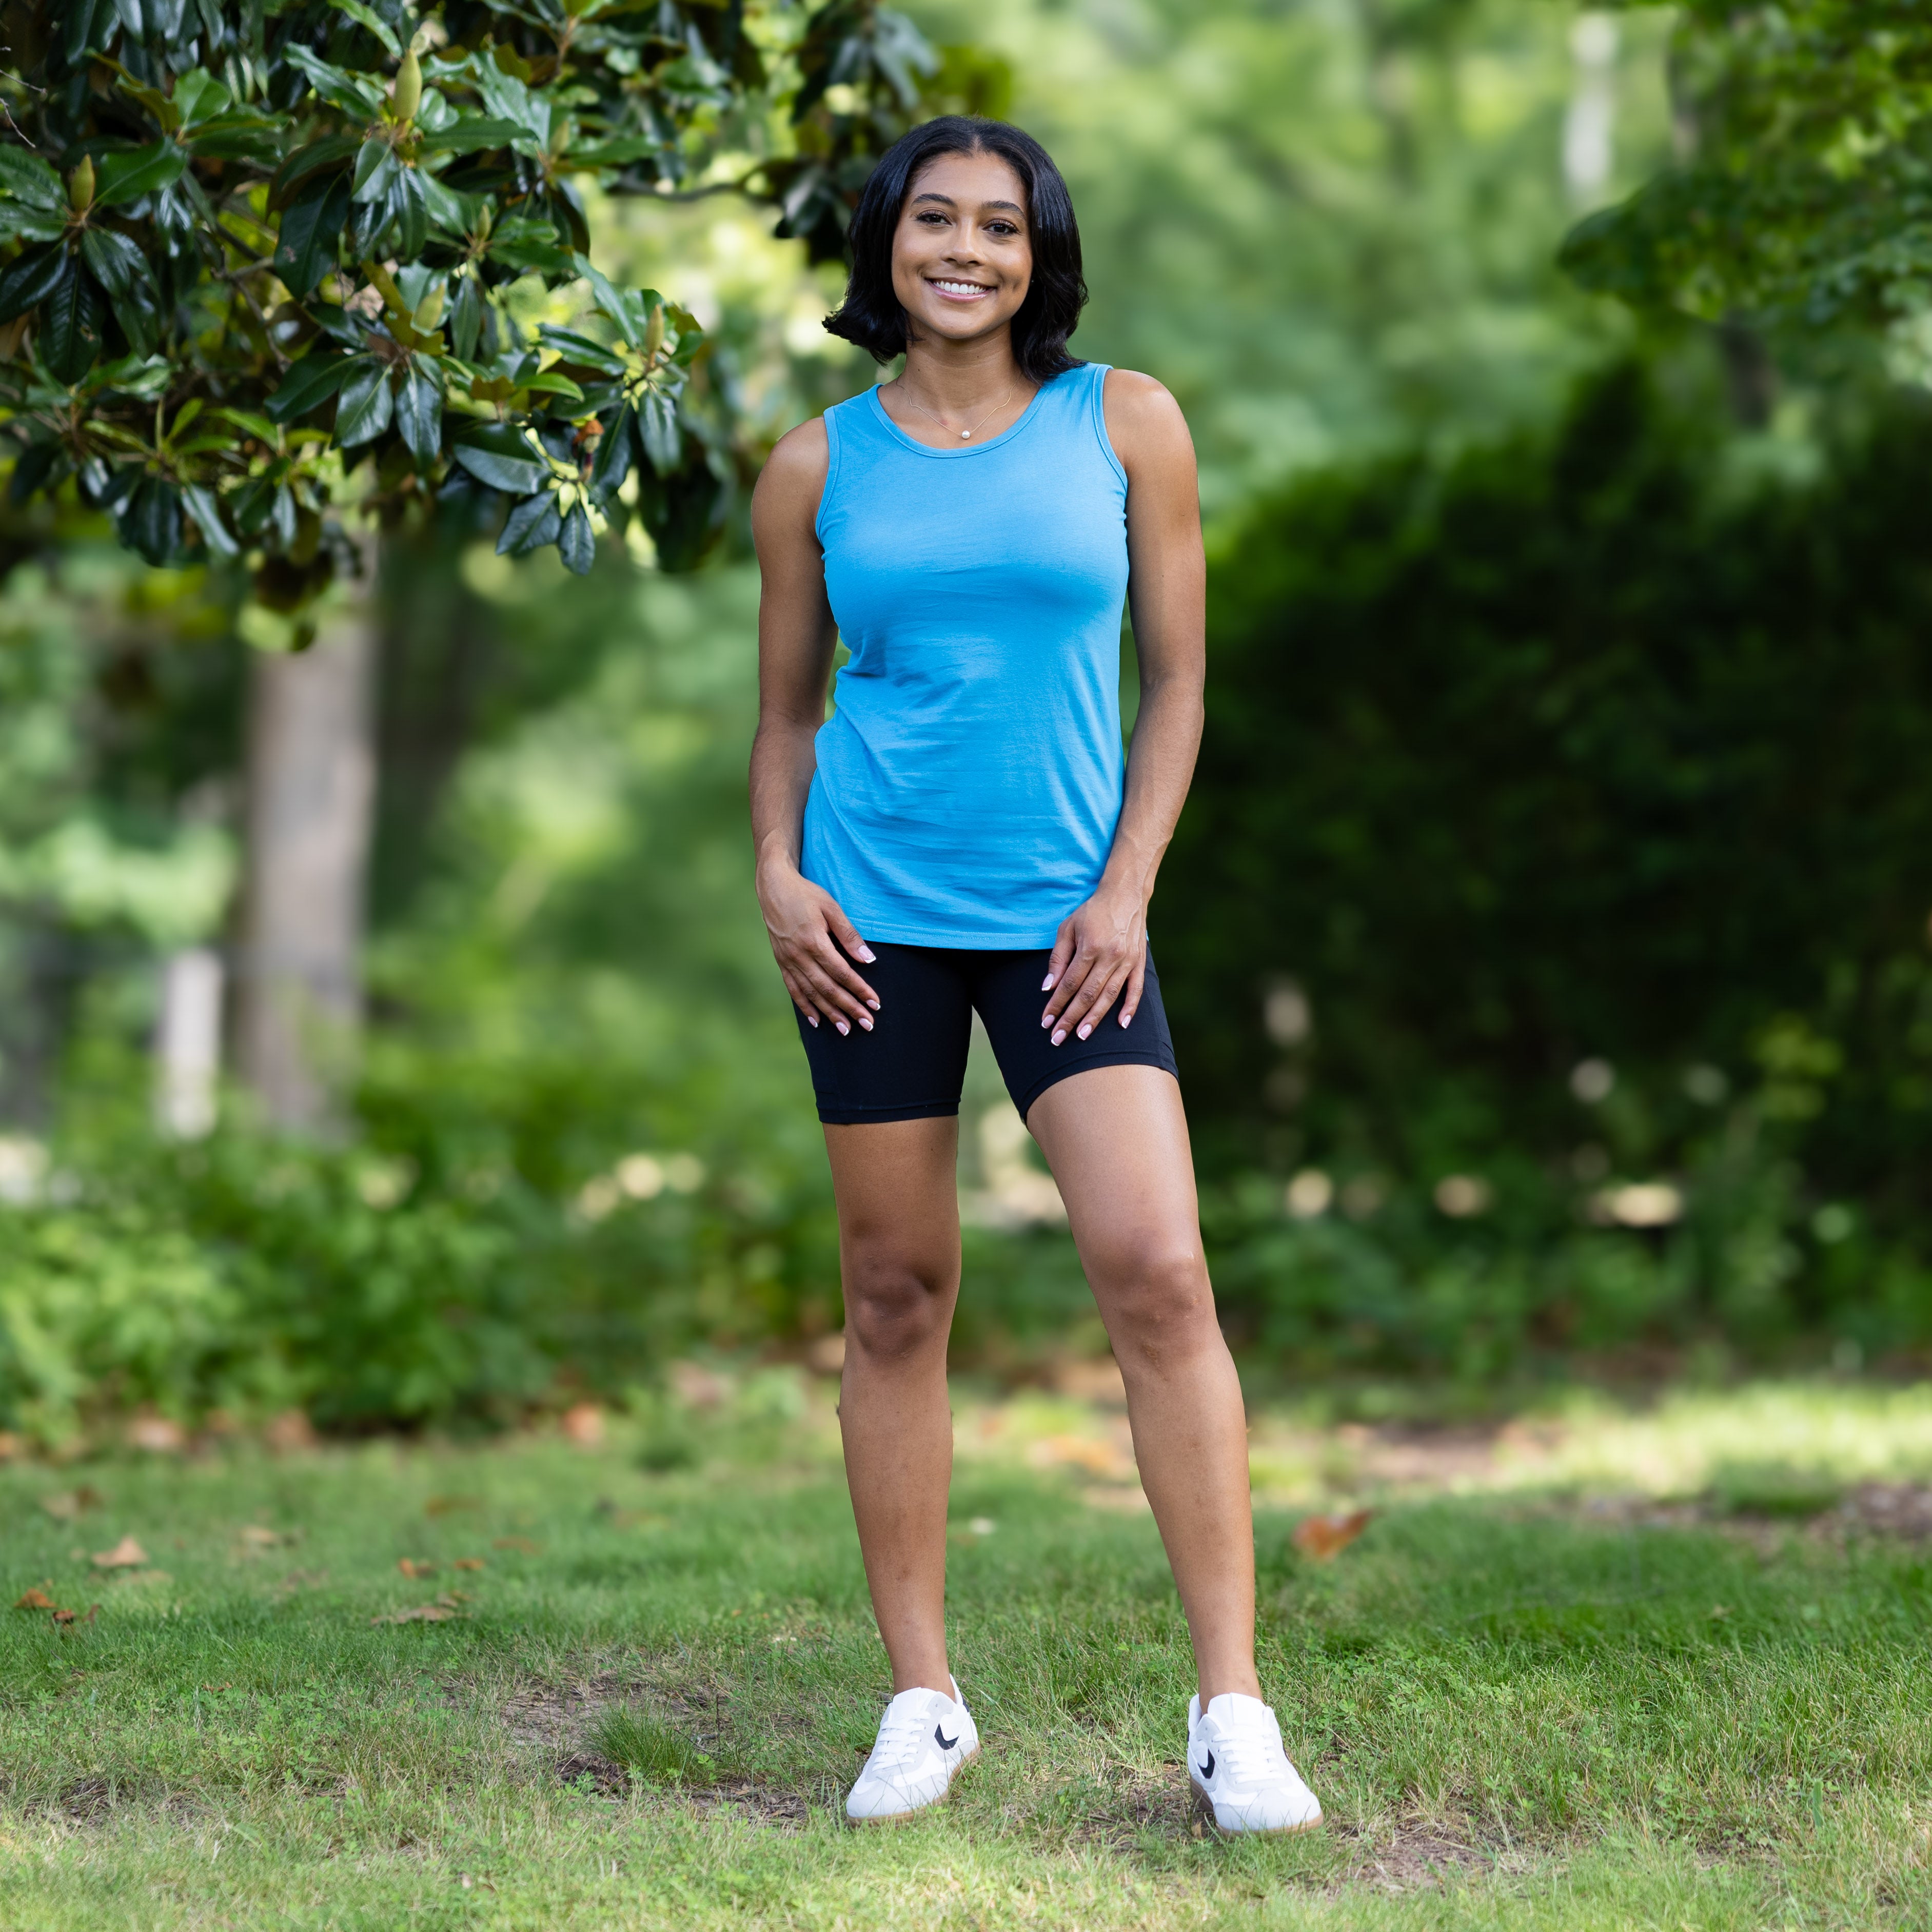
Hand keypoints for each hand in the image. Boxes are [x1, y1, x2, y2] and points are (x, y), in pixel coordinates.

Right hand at [757, 858, 879, 1035]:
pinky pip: (793, 989)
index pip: (842, 973)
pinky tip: (816, 1021)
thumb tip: (868, 959)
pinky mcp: (781, 962)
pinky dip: (805, 1006)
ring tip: (846, 1030)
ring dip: (830, 1013)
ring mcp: (788, 960)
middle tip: (867, 1024)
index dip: (859, 989)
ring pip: (811, 993)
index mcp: (814, 941)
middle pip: (828, 988)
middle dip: (849, 1008)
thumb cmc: (806, 894)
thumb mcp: (831, 907)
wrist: (773, 887)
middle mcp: (799, 955)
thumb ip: (849, 935)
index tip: (875, 1003)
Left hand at [1040, 882, 1147, 1044]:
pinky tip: (1121, 1024)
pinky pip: (1136, 989)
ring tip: (1081, 1036)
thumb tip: (1049, 987)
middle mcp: (1110, 956)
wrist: (1125, 894)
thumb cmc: (1092, 911)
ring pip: (1109, 996)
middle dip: (1070, 1019)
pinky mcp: (1139, 962)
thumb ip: (1058, 958)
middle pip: (1087, 995)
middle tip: (1057, 1039)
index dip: (1056, 1004)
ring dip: (1094, 1019)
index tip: (1046, 1022)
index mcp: (1090, 947)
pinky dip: (1130, 1008)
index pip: (1070, 984)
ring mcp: (1127, 961)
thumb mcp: (1067, 928)